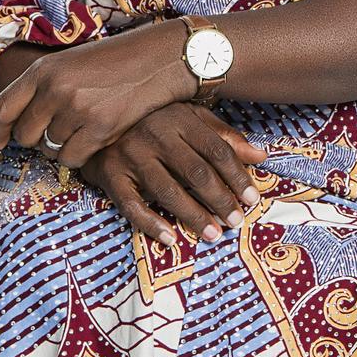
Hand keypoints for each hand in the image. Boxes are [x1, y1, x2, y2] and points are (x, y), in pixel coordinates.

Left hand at [0, 20, 193, 162]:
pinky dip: (79, 155)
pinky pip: (72, 158)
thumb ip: (41, 88)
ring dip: (62, 146)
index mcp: (44, 69)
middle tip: (57, 131)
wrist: (161, 58)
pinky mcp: (101, 128)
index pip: (2, 108)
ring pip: (50, 149)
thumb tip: (14, 126)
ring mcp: (78, 109)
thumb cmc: (117, 60)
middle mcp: (56, 89)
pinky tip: (94, 139)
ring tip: (83, 128)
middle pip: (24, 135)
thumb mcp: (71, 62)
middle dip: (37, 139)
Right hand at [81, 103, 269, 243]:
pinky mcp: (110, 175)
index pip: (217, 150)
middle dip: (220, 199)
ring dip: (193, 216)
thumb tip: (261, 156)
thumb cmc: (152, 119)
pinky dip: (151, 224)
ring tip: (213, 234)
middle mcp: (156, 135)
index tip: (252, 198)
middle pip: (197, 172)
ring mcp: (131, 155)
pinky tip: (170, 239)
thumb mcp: (190, 118)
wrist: (95, 118)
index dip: (237, 176)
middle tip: (237, 221)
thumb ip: (224, 136)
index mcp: (180, 119)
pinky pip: (132, 205)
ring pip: (169, 191)